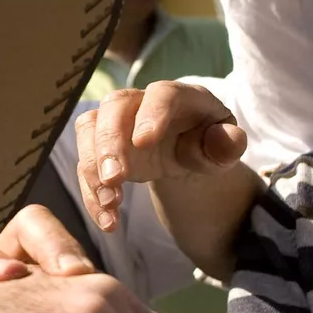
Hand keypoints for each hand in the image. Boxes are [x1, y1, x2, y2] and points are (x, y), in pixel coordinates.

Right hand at [77, 81, 246, 232]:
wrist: (186, 151)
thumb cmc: (206, 143)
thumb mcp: (223, 147)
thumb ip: (227, 144)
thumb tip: (226, 139)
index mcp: (178, 96)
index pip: (162, 94)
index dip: (151, 114)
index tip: (143, 143)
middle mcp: (141, 101)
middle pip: (115, 106)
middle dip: (109, 142)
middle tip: (114, 179)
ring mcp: (116, 121)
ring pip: (90, 129)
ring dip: (92, 167)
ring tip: (110, 203)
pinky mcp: (100, 144)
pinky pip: (84, 161)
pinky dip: (90, 192)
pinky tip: (106, 217)